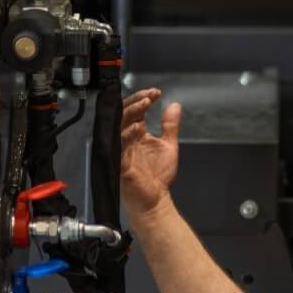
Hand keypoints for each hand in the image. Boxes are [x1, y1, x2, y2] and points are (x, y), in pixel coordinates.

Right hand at [119, 89, 179, 219]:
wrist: (155, 199)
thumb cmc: (158, 176)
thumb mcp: (168, 145)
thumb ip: (170, 125)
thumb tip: (174, 105)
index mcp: (135, 134)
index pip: (134, 110)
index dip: (143, 98)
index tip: (156, 92)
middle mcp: (125, 139)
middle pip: (123, 113)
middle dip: (136, 101)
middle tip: (150, 95)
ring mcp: (120, 150)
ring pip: (118, 124)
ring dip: (131, 112)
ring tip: (145, 103)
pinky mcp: (118, 162)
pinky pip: (117, 145)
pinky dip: (126, 134)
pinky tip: (137, 127)